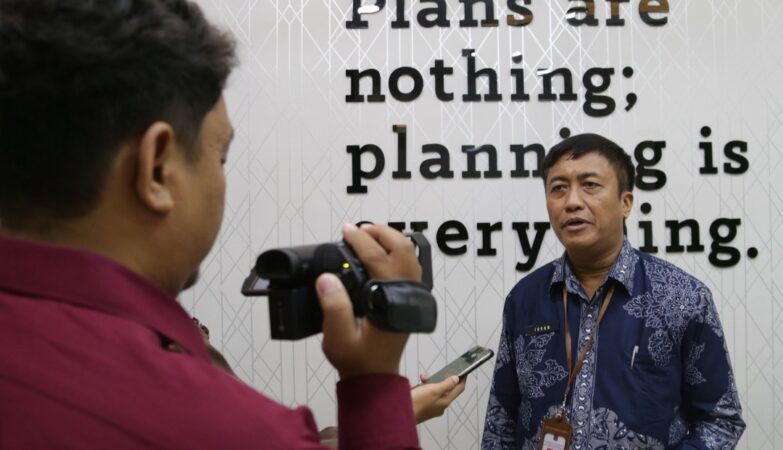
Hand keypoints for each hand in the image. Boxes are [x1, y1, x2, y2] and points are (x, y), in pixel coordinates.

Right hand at [316, 224, 415, 376]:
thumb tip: (327, 278)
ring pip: (410, 255)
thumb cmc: (358, 359)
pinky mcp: (409, 298)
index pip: (377, 258)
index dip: (360, 240)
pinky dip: (397, 252)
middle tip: (359, 229)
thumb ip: (334, 307)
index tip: (346, 230)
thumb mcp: (339, 337)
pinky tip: (381, 252)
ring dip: (391, 240)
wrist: (374, 376)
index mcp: (390, 300)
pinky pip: (410, 265)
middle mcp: (406, 294)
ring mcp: (411, 295)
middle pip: (402, 249)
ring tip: (369, 235)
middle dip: (381, 232)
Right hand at [411, 373, 465, 422]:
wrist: (401, 415)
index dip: (462, 379)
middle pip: (447, 389)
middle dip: (443, 378)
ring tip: (424, 377)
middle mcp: (440, 405)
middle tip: (440, 372)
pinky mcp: (423, 407)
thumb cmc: (416, 404)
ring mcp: (432, 407)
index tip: (464, 372)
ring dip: (431, 382)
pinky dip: (423, 388)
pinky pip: (427, 394)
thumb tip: (456, 379)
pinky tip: (416, 385)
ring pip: (435, 391)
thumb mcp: (433, 390)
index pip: (459, 389)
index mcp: (445, 401)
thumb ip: (446, 384)